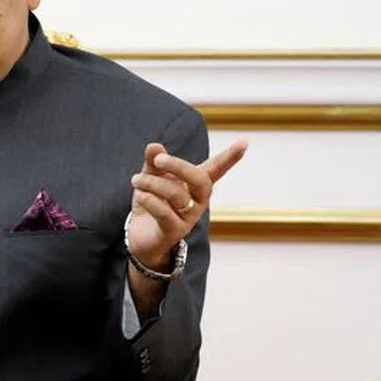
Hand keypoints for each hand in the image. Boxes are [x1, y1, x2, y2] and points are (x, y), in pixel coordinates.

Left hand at [127, 139, 248, 267]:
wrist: (140, 237)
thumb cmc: (151, 203)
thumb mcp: (150, 178)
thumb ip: (153, 162)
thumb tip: (154, 146)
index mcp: (195, 185)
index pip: (216, 169)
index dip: (230, 157)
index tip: (245, 143)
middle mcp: (197, 201)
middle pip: (200, 181)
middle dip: (179, 166)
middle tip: (158, 160)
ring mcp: (188, 218)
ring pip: (177, 195)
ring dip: (154, 184)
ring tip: (136, 180)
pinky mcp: (174, 231)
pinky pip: (165, 213)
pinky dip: (150, 201)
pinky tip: (140, 195)